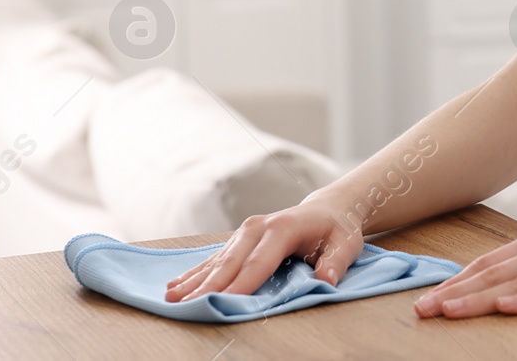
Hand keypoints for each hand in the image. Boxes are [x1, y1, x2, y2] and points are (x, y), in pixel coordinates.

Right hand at [165, 197, 364, 301]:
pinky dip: (195, 273)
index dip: (241, 284)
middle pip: (231, 262)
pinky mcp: (238, 240)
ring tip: (171, 298)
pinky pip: (214, 259)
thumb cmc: (336, 230)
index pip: (259, 262)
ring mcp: (245, 232)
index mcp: (283, 228)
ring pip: (217, 261)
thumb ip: (335, 262)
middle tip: (185, 305)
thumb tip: (325, 279)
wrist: (328, 210)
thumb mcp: (345, 244)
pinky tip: (176, 285)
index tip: (222, 302)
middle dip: (208, 285)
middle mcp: (258, 227)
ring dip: (193, 280)